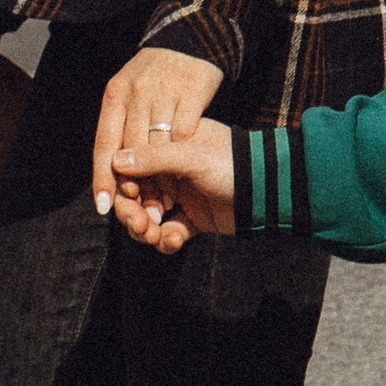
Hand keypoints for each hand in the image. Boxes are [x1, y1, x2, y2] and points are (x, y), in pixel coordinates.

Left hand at [92, 45, 223, 219]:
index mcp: (115, 95)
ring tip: (164, 202)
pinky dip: (183, 155)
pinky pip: (185, 132)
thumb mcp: (128, 94)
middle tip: (142, 213)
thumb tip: (112, 172)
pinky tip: (186, 173)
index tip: (105, 207)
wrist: (189, 39)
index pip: (104, 143)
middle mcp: (136, 92)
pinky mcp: (192, 90)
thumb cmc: (155, 76)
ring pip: (158, 146)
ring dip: (161, 180)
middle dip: (136, 187)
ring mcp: (164, 90)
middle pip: (131, 150)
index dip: (102, 177)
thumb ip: (120, 128)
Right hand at [106, 118, 238, 253]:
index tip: (129, 196)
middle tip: (139, 225)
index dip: (124, 183)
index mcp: (169, 145)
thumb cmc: (233, 164)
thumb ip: (154, 158)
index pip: (132, 164)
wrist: (270, 191)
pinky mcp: (194, 218)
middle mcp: (171, 169)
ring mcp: (182, 195)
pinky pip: (170, 231)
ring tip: (155, 236)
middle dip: (132, 212)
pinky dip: (167, 239)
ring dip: (146, 229)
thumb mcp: (192, 155)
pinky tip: (173, 241)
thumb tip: (115, 160)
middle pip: (135, 194)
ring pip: (149, 216)